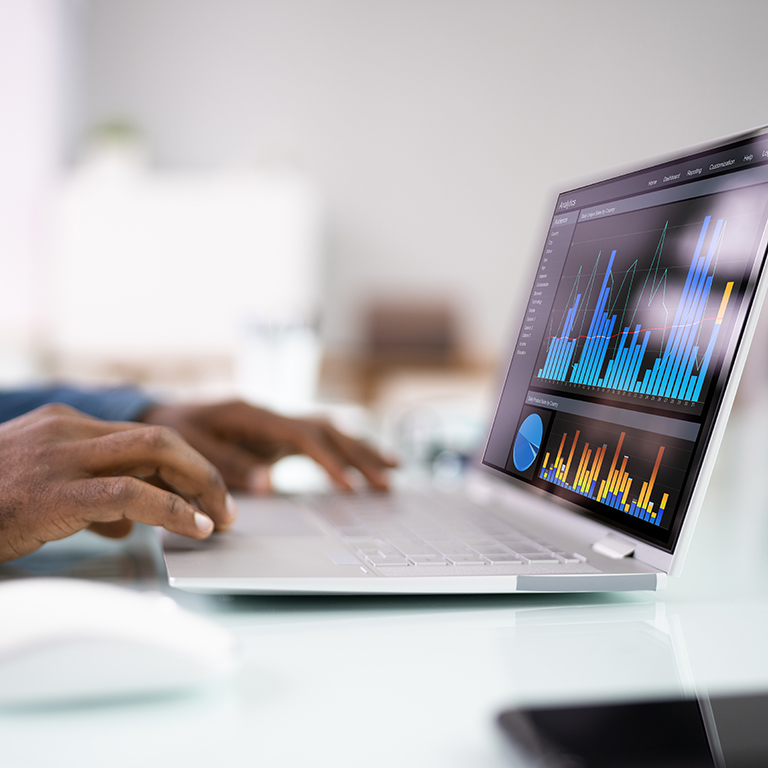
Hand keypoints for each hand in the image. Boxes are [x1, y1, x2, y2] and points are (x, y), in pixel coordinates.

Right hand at [0, 404, 236, 562]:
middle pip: (161, 437)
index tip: (207, 493)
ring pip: (156, 452)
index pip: (145, 437)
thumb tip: (131, 521)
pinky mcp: (54, 490)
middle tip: (226, 505)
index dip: (186, 465)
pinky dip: (172, 510)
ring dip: (199, 486)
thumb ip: (91, 496)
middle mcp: (68, 430)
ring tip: (219, 518)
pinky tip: (192, 528)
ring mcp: (61, 455)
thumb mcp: (42, 491)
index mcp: (67, 425)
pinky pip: (131, 492)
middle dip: (203, 471)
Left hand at [140, 400, 397, 492]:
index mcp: (252, 414)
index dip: (328, 460)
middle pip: (326, 429)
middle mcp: (271, 414)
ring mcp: (277, 424)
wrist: (162, 416)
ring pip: (330, 431)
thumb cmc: (172, 431)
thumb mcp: (188, 448)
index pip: (301, 435)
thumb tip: (270, 484)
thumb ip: (227, 464)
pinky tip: (364, 465)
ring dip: (361, 449)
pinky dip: (345, 452)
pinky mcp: (279, 436)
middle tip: (388, 480)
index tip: (349, 486)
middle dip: (359, 454)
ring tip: (393, 470)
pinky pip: (320, 441)